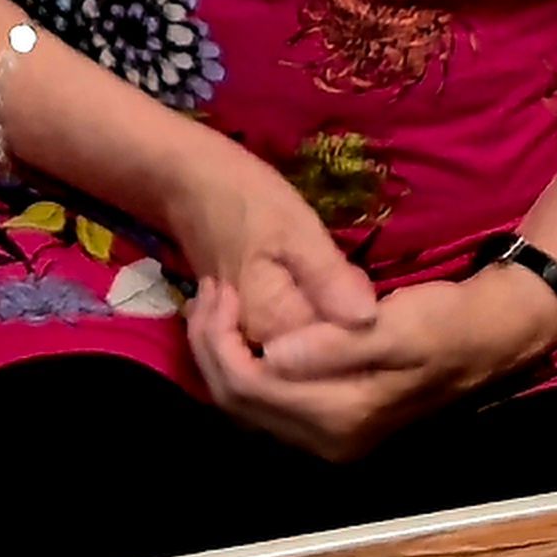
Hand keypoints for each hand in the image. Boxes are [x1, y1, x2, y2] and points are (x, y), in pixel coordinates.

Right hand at [144, 140, 380, 372]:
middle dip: (345, 337)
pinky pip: (286, 355)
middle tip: (348, 280)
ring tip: (336, 288)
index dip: (363, 329)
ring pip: (302, 366)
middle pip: (318, 368)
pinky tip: (317, 300)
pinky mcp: (246, 335)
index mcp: (272, 326)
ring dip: (329, 338)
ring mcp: (248, 344)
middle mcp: (256, 347)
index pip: (335, 355)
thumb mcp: (295, 228)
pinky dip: (309, 336)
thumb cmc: (243, 197)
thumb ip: (329, 277)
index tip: (361, 285)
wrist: (186, 188)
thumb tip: (370, 319)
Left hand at [193, 263, 556, 461]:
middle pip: (238, 402)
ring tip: (219, 304)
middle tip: (209, 292)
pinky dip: (245, 362)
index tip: (220, 288)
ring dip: (224, 355)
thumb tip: (273, 355)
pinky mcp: (329, 422)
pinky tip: (244, 327)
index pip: (251, 387)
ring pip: (246, 404)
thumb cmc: (444, 323)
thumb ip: (332, 345)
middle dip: (212, 347)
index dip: (221, 340)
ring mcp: (328, 437)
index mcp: (340, 419)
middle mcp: (328, 441)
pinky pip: (266, 399)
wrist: (486, 337)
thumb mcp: (393, 326)